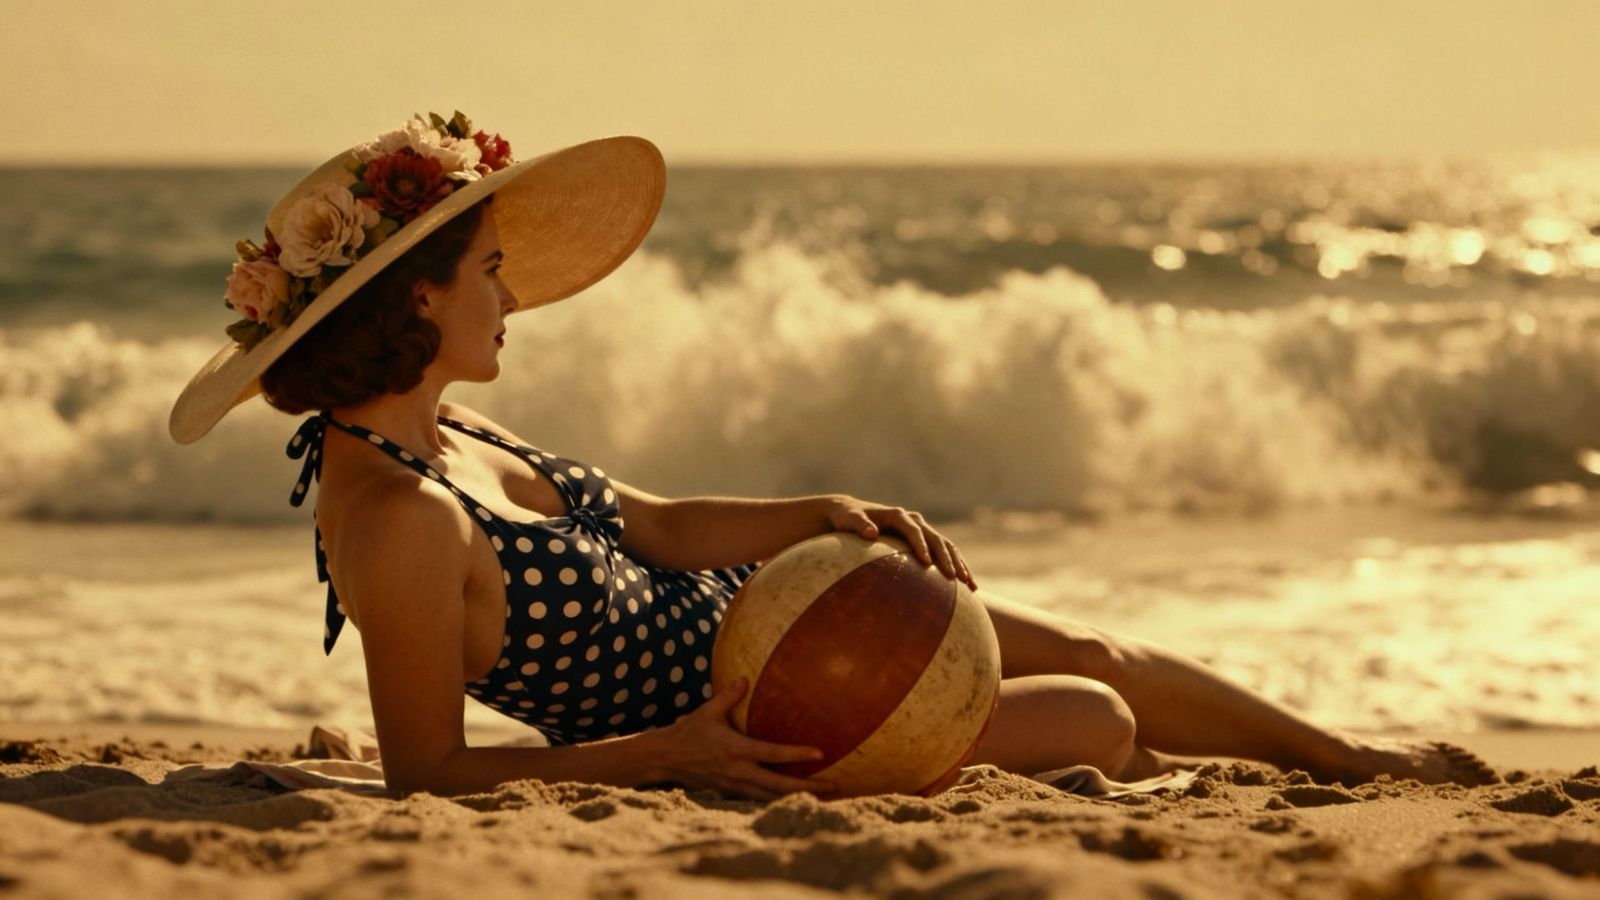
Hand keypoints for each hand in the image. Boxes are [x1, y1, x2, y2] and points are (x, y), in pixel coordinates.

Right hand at [651, 677, 837, 800]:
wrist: (665, 759)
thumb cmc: (687, 732)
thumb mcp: (707, 711)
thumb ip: (728, 695)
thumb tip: (745, 678)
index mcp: (735, 749)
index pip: (772, 753)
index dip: (796, 753)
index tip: (820, 753)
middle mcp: (738, 771)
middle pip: (779, 785)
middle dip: (808, 787)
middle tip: (835, 785)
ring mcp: (735, 785)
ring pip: (772, 797)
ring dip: (798, 797)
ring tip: (825, 796)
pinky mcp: (731, 792)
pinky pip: (760, 798)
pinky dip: (780, 799)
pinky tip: (796, 798)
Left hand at [826, 496, 978, 589]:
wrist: (852, 513)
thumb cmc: (846, 518)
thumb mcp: (847, 519)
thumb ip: (858, 525)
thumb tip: (871, 533)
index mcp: (898, 515)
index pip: (913, 530)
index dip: (921, 545)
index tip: (926, 563)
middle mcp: (914, 520)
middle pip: (936, 539)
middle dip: (948, 558)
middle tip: (955, 578)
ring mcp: (921, 529)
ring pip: (947, 546)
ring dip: (960, 565)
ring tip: (971, 586)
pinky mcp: (924, 540)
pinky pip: (945, 554)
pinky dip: (957, 567)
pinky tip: (967, 587)